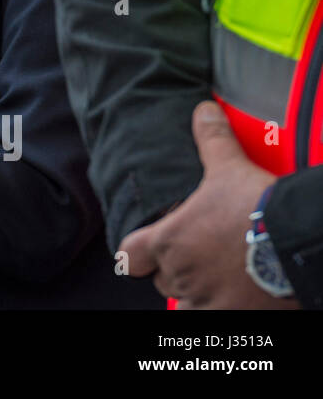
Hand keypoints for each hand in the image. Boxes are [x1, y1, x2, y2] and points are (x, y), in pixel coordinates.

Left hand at [118, 101, 295, 308]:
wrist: (297, 239)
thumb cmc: (256, 206)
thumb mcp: (228, 167)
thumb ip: (210, 140)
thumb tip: (203, 110)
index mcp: (167, 240)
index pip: (129, 255)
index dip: (137, 251)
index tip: (147, 247)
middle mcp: (181, 274)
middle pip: (162, 278)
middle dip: (175, 267)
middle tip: (198, 254)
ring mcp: (207, 298)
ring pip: (188, 299)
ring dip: (198, 289)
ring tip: (218, 273)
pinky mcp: (233, 316)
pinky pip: (213, 317)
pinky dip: (221, 307)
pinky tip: (237, 295)